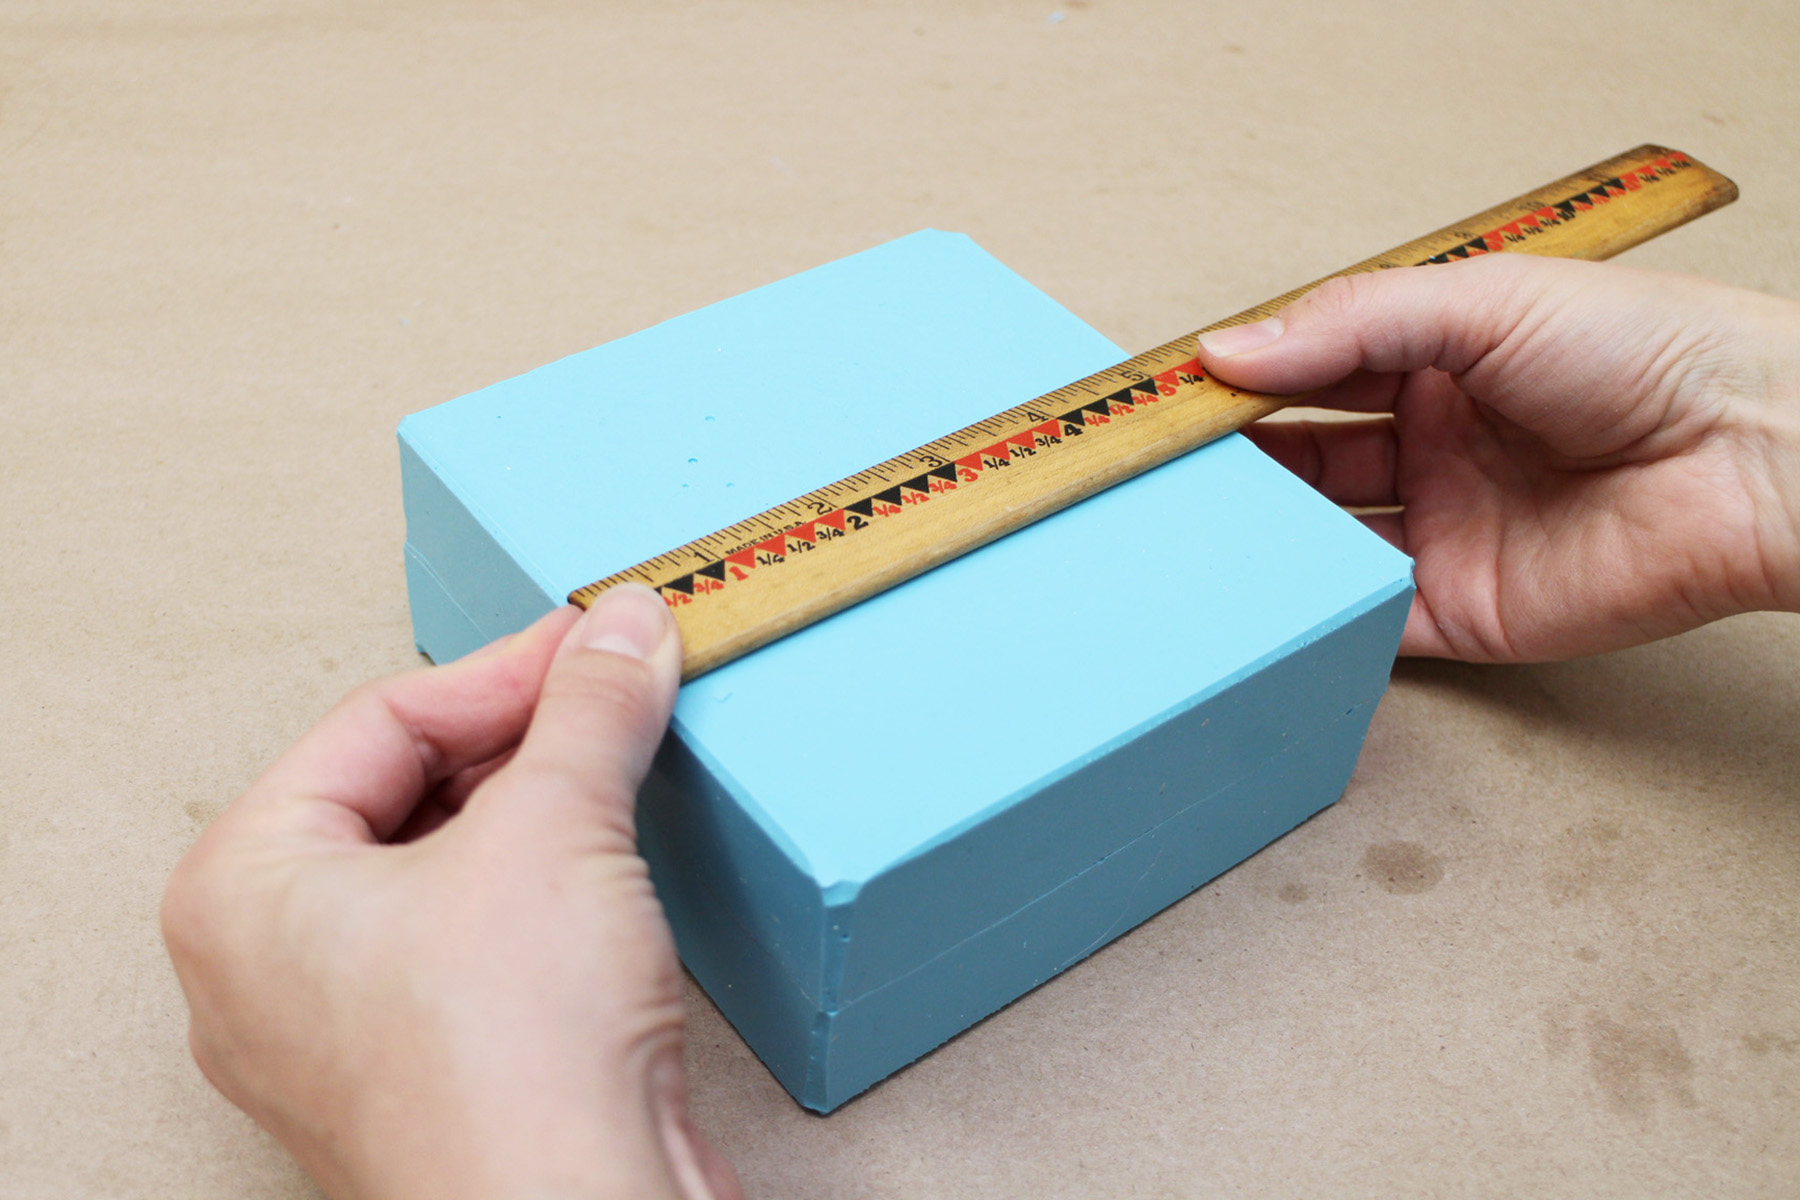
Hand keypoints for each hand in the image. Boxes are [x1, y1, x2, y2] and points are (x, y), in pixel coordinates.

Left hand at [162, 587, 740, 1199]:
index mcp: (244, 888)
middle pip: (408, 793)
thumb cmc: (509, 1066)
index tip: (594, 641)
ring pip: (445, 874)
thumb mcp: (556, 827)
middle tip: (614, 698)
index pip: (380, 721)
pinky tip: (609, 887)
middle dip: (523, 742)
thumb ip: (588, 708)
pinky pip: (474, 950)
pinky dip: (542, 899)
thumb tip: (620, 630)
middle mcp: (269, 967)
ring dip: (540, 818)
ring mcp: (345, 1036)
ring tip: (620, 782)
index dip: (504, 669)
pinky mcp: (427, 1080)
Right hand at [1197, 255, 1799, 660]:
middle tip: (1164, 467)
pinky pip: (1368, 624)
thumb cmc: (1648, 353)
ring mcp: (1446, 534)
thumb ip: (1348, 325)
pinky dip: (1312, 616)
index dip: (1243, 383)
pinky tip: (1259, 596)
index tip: (1170, 393)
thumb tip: (1229, 349)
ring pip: (1324, 543)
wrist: (1751, 454)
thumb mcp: (1481, 304)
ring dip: (1263, 536)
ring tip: (1192, 526)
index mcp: (1439, 366)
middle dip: (1237, 463)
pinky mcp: (1465, 613)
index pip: (1312, 375)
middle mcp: (1436, 449)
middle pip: (1305, 461)